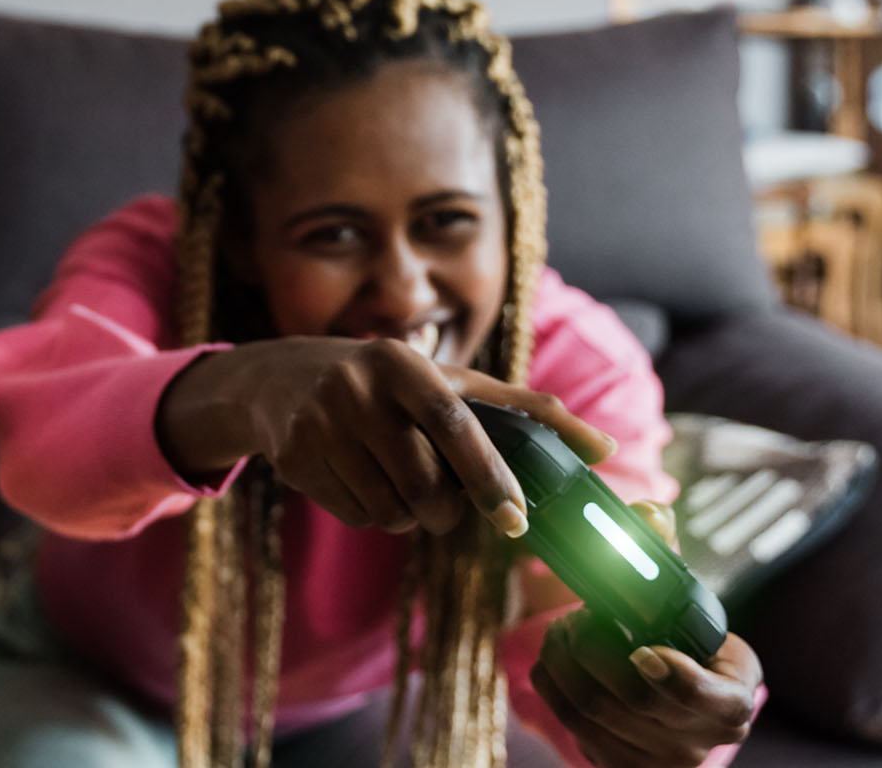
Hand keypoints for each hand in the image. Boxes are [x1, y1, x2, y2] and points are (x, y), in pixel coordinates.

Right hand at [157, 337, 615, 535]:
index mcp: (402, 362)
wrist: (278, 379)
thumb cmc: (388, 382)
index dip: (488, 475)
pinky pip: (357, 516)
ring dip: (406, 515)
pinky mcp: (295, 458)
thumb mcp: (447, 380)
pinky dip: (371, 514)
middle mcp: (357, 388)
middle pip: (422, 484)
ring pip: (390, 510)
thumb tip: (603, 448)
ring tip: (395, 483)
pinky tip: (360, 481)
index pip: (454, 424)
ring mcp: (320, 424)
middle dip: (444, 512)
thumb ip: (523, 411)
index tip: (515, 520)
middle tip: (444, 507)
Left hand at [531, 499, 759, 766]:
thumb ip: (669, 562)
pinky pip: (571, 726)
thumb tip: (648, 512)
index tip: (643, 651)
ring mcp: (657, 760)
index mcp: (731, 699)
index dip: (674, 677)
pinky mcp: (617, 766)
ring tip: (562, 633)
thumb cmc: (686, 646)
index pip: (708, 701)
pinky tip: (555, 660)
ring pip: (591, 712)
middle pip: (631, 700)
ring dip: (563, 663)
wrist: (675, 704)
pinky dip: (553, 685)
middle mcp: (700, 740)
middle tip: (575, 619)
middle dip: (591, 649)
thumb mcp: (693, 611)